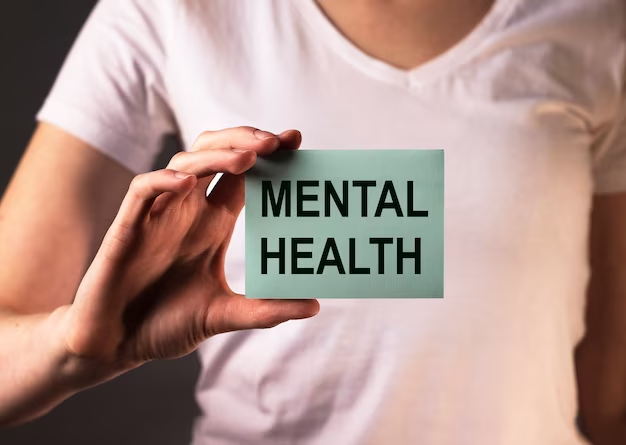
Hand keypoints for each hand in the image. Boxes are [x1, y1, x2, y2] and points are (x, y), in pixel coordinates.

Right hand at [59, 127, 318, 375]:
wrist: (116, 345)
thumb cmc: (165, 324)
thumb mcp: (223, 314)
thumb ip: (265, 310)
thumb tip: (314, 306)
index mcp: (212, 223)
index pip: (243, 175)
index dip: (266, 153)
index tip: (295, 139)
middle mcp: (187, 211)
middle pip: (214, 154)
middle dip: (244, 140)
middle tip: (277, 141)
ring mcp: (158, 216)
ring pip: (183, 164)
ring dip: (215, 156)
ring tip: (248, 158)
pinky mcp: (128, 228)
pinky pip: (143, 191)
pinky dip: (163, 181)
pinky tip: (188, 184)